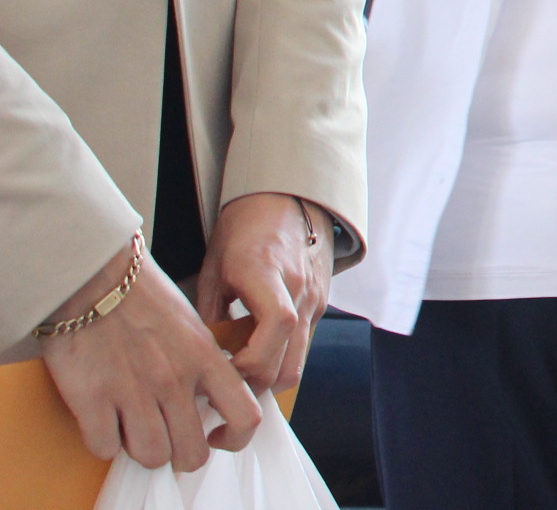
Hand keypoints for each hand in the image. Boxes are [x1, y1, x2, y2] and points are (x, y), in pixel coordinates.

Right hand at [41, 241, 259, 470]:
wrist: (95, 278)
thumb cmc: (144, 299)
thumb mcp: (193, 326)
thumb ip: (206, 364)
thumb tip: (210, 403)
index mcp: (206, 359)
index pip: (245, 416)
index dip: (235, 439)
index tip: (216, 437)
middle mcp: (175, 380)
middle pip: (191, 453)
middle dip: (181, 455)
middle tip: (169, 440)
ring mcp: (134, 392)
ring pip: (152, 457)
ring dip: (142, 450)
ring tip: (135, 430)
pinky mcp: (92, 399)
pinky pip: (105, 448)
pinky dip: (105, 443)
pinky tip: (105, 422)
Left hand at [197, 192, 333, 393]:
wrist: (285, 201)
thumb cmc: (243, 231)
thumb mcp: (214, 270)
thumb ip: (211, 317)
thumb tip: (203, 361)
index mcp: (267, 273)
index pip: (275, 327)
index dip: (248, 362)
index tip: (222, 371)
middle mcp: (299, 289)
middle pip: (288, 363)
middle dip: (254, 387)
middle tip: (225, 389)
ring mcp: (315, 299)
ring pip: (298, 362)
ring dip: (268, 376)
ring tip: (239, 373)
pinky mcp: (320, 303)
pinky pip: (301, 345)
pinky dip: (279, 357)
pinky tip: (256, 348)